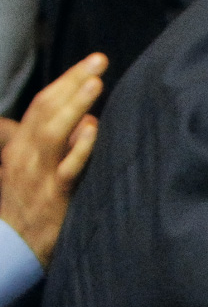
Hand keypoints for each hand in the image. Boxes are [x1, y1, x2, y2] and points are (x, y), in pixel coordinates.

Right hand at [1, 52, 103, 266]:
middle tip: (98, 59)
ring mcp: (37, 174)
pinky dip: (79, 147)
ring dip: (74, 105)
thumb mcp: (31, 168)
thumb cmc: (23, 206)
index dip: (66, 82)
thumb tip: (87, 120)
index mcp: (20, 145)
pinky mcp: (51, 195)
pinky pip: (65, 168)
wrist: (9, 247)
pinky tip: (92, 129)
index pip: (43, 104)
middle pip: (47, 109)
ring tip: (95, 82)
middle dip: (72, 81)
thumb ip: (56, 143)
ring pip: (52, 132)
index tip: (91, 64)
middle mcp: (25, 154)